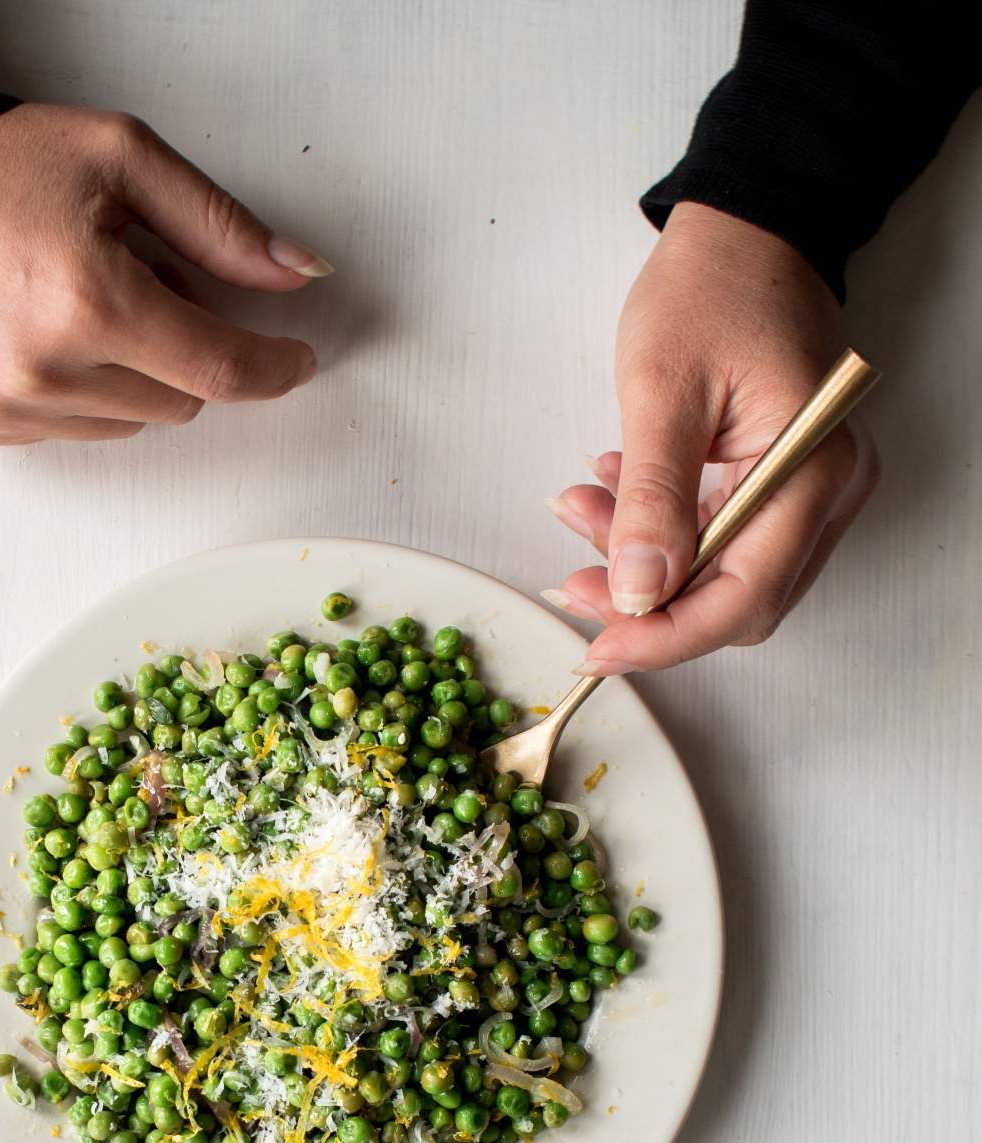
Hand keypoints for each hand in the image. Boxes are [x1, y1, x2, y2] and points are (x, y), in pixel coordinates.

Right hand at [0, 103, 329, 444]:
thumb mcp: (123, 159)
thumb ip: (219, 226)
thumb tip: (300, 275)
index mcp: (91, 300)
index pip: (218, 370)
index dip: (271, 368)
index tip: (294, 360)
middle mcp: (43, 369)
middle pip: (176, 403)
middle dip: (179, 350)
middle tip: (137, 283)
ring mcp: (0, 407)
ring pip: (124, 426)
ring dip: (123, 375)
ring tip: (74, 303)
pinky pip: (62, 434)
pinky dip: (68, 394)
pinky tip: (29, 333)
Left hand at [543, 203, 879, 671]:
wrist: (747, 231)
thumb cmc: (712, 287)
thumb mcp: (662, 390)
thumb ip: (651, 501)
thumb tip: (636, 595)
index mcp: (811, 465)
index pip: (742, 596)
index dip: (666, 636)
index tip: (597, 647)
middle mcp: (831, 488)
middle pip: (739, 601)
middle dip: (650, 604)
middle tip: (574, 578)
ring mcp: (816, 487)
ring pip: (728, 576)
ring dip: (649, 567)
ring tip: (580, 512)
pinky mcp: (790, 480)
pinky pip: (728, 540)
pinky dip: (667, 537)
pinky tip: (615, 499)